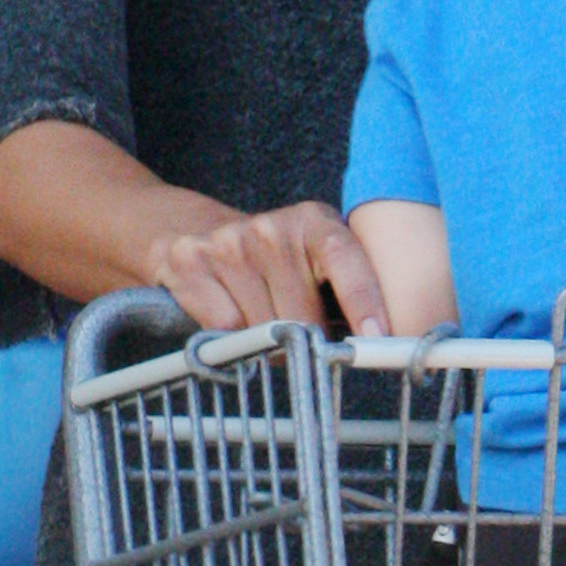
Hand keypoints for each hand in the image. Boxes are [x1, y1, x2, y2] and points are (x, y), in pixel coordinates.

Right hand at [147, 198, 391, 336]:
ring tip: (259, 317)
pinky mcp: (189, 262)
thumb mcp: (312, 259)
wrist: (191, 228)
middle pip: (301, 316)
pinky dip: (229, 336)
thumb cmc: (269, 259)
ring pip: (262, 328)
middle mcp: (270, 228)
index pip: (343, 258)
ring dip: (265, 342)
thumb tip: (374, 344)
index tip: (376, 336)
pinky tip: (228, 311)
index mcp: (313, 222)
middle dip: (304, 341)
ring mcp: (228, 244)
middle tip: (298, 335)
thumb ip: (341, 291)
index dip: (363, 299)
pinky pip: (224, 327)